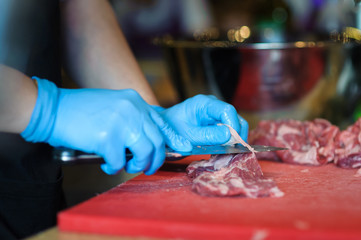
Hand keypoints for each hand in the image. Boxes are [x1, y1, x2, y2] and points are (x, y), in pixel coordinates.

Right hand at [21, 78, 191, 174]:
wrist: (52, 108)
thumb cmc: (80, 110)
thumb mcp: (113, 105)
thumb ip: (132, 117)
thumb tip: (146, 137)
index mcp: (135, 101)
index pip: (161, 122)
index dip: (173, 139)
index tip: (182, 148)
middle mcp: (132, 110)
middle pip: (157, 141)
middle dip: (154, 160)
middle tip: (146, 168)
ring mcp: (121, 123)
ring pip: (145, 153)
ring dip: (137, 166)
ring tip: (125, 167)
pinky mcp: (107, 138)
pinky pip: (119, 162)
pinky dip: (113, 168)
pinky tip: (105, 163)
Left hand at [157, 95, 248, 144]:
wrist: (163, 130)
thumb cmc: (172, 130)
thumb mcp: (189, 136)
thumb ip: (208, 135)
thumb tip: (229, 135)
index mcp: (204, 104)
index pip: (227, 111)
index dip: (234, 126)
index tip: (233, 143)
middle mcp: (213, 106)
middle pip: (235, 118)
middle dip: (236, 135)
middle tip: (231, 150)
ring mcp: (215, 114)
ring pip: (235, 125)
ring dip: (233, 139)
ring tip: (225, 151)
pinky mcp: (216, 122)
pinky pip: (229, 131)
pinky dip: (229, 141)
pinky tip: (221, 150)